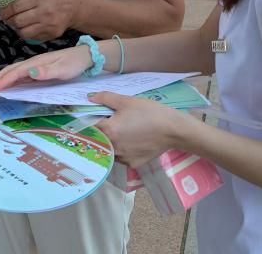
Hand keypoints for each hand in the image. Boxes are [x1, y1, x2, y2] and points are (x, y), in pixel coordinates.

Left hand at [0, 0, 84, 41]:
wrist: (75, 7)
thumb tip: (11, 4)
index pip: (16, 7)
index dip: (5, 12)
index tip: (1, 14)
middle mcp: (43, 12)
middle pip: (18, 21)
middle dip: (9, 21)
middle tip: (7, 20)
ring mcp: (48, 25)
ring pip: (24, 32)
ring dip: (17, 29)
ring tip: (17, 25)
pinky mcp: (51, 34)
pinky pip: (33, 37)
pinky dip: (27, 33)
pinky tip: (27, 28)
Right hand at [0, 45, 92, 90]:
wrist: (84, 56)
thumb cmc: (73, 63)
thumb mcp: (62, 69)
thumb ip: (47, 71)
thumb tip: (30, 72)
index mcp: (36, 63)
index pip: (16, 72)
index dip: (3, 81)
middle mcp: (33, 63)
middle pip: (10, 70)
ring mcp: (35, 66)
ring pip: (14, 72)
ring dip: (1, 79)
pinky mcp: (38, 70)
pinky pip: (21, 75)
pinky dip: (11, 80)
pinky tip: (8, 86)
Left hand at [88, 91, 203, 168]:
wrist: (173, 129)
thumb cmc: (149, 112)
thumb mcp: (126, 101)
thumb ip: (105, 98)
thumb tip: (90, 97)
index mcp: (108, 131)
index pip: (89, 127)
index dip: (89, 120)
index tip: (93, 116)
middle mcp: (112, 148)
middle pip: (98, 140)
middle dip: (100, 132)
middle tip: (110, 123)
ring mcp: (123, 159)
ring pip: (109, 151)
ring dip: (110, 143)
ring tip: (123, 132)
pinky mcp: (133, 165)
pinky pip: (121, 158)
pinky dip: (122, 150)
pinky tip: (132, 141)